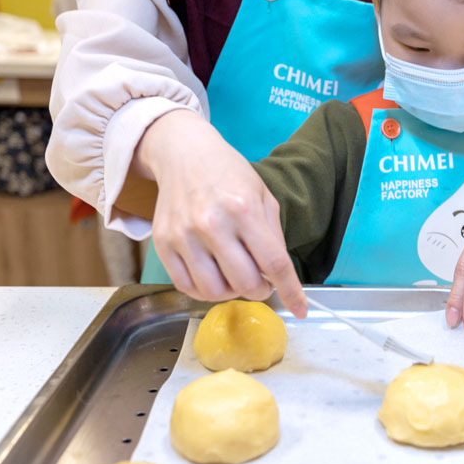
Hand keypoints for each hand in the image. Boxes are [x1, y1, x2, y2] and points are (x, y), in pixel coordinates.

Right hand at [134, 110, 305, 316]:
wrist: (184, 154)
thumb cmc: (229, 175)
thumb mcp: (263, 196)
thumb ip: (273, 237)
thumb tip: (278, 277)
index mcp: (243, 209)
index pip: (274, 263)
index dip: (290, 291)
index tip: (300, 309)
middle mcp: (212, 224)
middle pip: (244, 283)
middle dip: (260, 290)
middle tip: (261, 281)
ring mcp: (184, 235)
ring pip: (214, 291)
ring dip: (232, 292)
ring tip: (235, 275)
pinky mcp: (163, 244)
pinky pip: (186, 286)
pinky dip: (205, 291)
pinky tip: (214, 276)